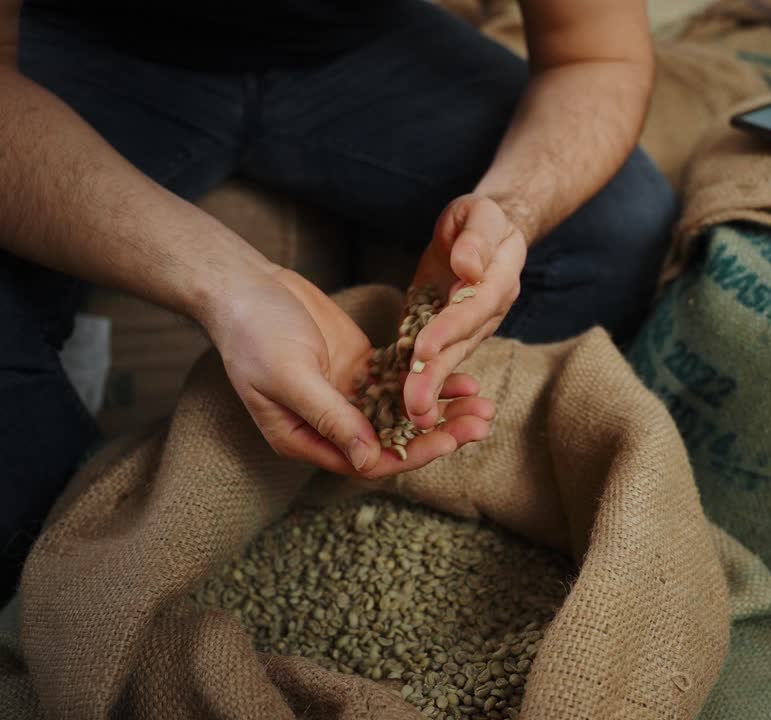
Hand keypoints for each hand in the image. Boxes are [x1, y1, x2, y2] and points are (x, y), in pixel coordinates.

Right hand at [207, 266, 494, 478]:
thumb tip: (366, 459)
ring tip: (484, 406)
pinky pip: (404, 383)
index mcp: (305, 439)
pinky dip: (433, 382)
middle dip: (440, 434)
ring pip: (405, 413)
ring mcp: (349, 395)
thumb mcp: (289, 375)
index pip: (368, 460)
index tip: (449, 441)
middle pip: (395, 439)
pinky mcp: (361, 367)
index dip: (411, 453)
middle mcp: (331, 424)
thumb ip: (329, 415)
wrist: (245, 286)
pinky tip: (466, 380)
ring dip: (444, 411)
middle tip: (481, 425)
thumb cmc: (253, 333)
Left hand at [404, 194, 525, 427]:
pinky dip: (417, 381)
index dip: (452, 327)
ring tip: (411, 416)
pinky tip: (400, 408)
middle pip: (463, 344)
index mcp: (500, 280)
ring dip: (429, 388)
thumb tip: (469, 267)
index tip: (426, 346)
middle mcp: (489, 312)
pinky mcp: (448, 335)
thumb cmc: (480, 219)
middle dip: (437, 373)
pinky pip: (433, 358)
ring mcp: (471, 329)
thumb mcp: (479, 214)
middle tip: (416, 405)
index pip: (475, 306)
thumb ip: (476, 238)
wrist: (480, 234)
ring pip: (449, 359)